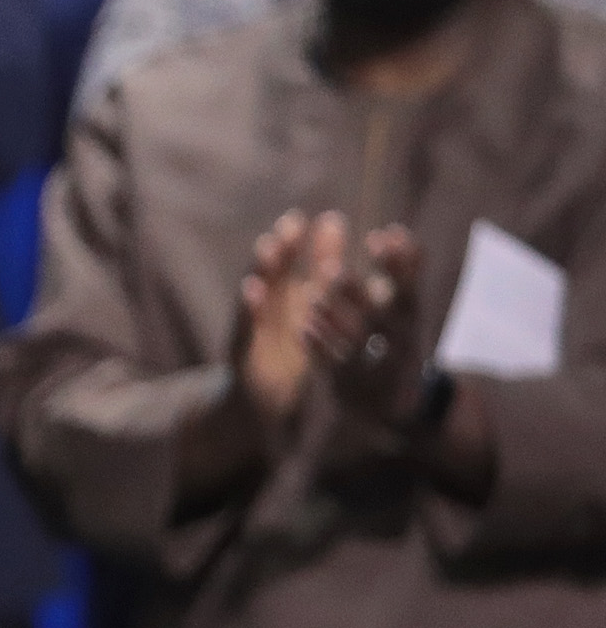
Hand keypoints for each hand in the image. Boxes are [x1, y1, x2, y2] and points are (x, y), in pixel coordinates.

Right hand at [234, 209, 324, 425]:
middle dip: (288, 246)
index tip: (333, 221)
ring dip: (263, 268)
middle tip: (295, 222)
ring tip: (270, 245)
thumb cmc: (292, 365)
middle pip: (280, 271)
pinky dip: (248, 307)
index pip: (309, 271)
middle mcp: (273, 310)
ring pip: (258, 291)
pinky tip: (252, 291)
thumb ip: (338, 307)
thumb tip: (384, 283)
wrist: (260, 406)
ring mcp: (255, 327)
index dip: (319, 247)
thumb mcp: (318, 335)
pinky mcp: (242, 350)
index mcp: (295, 304)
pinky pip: (245, 325)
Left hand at [305, 222, 420, 425]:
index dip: (399, 266)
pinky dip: (321, 349)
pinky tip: (302, 330)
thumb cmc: (398, 343)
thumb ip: (404, 274)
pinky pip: (335, 367)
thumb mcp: (407, 312)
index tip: (381, 235)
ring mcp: (377, 368)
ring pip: (356, 345)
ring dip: (334, 320)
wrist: (397, 407)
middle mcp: (400, 346)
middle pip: (381, 320)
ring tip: (310, 296)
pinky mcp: (352, 387)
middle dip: (356, 295)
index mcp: (413, 323)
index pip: (410, 291)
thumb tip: (397, 231)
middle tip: (328, 267)